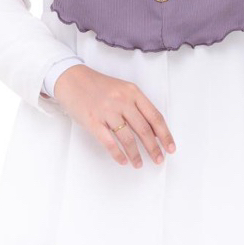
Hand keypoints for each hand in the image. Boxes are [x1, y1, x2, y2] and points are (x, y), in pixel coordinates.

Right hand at [51, 64, 176, 168]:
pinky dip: (118, 154)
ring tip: (139, 164)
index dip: (165, 134)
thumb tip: (153, 130)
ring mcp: (107, 111)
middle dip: (154, 147)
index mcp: (133, 92)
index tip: (170, 147)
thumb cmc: (99, 86)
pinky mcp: (93, 121)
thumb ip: (137, 106)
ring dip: (136, 154)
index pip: (154, 116)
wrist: (73, 80)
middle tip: (159, 160)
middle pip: (144, 129)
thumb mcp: (122, 89)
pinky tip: (123, 161)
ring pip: (127, 138)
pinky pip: (109, 142)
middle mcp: (122, 101)